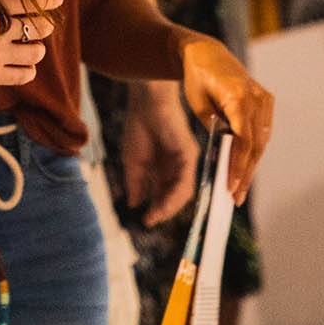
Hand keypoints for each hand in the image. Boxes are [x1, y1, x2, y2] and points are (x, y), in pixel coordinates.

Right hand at [119, 82, 198, 225]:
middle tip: (151, 220)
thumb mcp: (133, 162)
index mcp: (165, 168)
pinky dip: (175, 195)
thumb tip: (134, 204)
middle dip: (164, 210)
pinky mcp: (190, 155)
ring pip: (183, 192)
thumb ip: (135, 183)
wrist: (146, 105)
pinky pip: (186, 180)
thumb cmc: (139, 127)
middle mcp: (178, 167)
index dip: (157, 208)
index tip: (146, 220)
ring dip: (170, 206)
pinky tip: (164, 203)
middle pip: (176, 196)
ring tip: (157, 215)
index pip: (165, 194)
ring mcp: (186, 161)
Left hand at [178, 37, 273, 203]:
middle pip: (255, 145)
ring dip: (251, 165)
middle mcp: (257, 98)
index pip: (243, 140)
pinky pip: (262, 131)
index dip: (238, 166)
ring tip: (240, 188)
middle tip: (236, 197)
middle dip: (245, 173)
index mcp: (239, 97)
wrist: (206, 54)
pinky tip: (246, 168)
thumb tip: (226, 157)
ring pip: (261, 141)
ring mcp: (264, 98)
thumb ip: (215, 129)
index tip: (232, 187)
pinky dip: (254, 150)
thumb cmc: (197, 79)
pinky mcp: (266, 100)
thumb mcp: (199, 105)